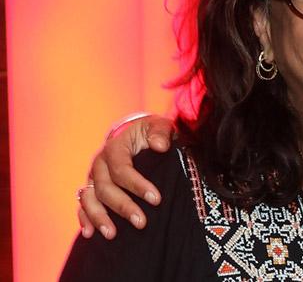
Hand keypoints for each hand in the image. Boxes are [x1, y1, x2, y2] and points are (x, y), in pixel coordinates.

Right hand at [77, 114, 174, 238]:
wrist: (134, 135)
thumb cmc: (149, 132)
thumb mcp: (159, 126)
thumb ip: (160, 132)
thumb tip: (160, 146)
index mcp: (114, 147)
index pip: (122, 169)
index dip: (137, 185)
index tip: (156, 199)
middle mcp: (99, 163)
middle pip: (105, 188)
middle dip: (123, 206)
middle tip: (141, 222)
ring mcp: (92, 177)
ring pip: (89, 199)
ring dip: (99, 217)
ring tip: (112, 234)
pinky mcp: (90, 188)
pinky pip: (83, 204)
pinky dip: (85, 219)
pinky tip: (90, 234)